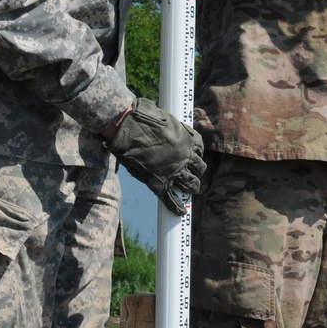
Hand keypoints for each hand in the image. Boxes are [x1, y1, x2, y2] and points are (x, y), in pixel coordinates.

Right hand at [107, 98, 205, 214]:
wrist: (126, 128)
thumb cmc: (141, 117)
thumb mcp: (163, 116)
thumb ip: (170, 124)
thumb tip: (167, 121)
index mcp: (187, 139)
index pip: (200, 149)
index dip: (196, 154)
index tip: (193, 156)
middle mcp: (184, 156)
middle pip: (199, 168)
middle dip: (196, 171)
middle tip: (193, 174)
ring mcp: (173, 171)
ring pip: (191, 184)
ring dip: (192, 188)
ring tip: (190, 191)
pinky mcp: (159, 183)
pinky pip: (171, 199)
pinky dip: (176, 207)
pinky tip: (181, 212)